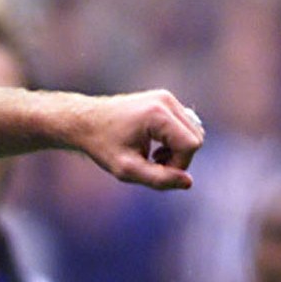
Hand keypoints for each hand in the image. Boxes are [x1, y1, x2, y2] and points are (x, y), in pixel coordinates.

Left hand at [71, 90, 203, 191]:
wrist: (85, 122)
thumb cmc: (102, 145)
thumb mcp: (126, 169)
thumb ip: (158, 179)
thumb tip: (188, 183)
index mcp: (158, 115)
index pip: (191, 145)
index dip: (178, 165)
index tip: (154, 171)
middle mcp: (166, 101)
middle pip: (196, 138)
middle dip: (179, 158)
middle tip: (152, 165)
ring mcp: (167, 98)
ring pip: (193, 132)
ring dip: (177, 151)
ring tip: (152, 157)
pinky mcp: (165, 101)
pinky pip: (185, 126)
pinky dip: (175, 141)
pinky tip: (155, 147)